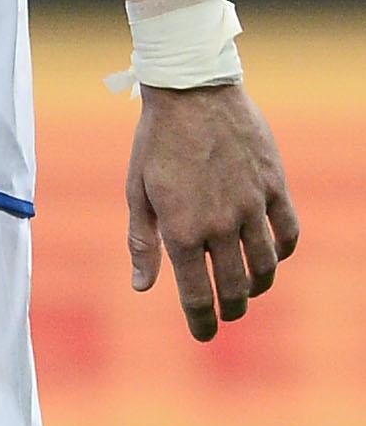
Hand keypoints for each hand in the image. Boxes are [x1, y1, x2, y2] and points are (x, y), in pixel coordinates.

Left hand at [126, 86, 299, 341]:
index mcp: (181, 229)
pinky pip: (288, 231)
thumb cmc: (157, 139)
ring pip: (265, 265)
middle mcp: (219, 224)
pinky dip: (283, 251)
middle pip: (233, 287)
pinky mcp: (273, 186)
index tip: (204, 335)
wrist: (191, 90)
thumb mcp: (137, 189)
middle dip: (231, 309)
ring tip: (249, 288)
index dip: (201, 323)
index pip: (196, 295)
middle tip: (229, 315)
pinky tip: (273, 254)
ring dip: (258, 285)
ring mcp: (251, 206)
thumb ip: (142, 241)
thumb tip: (142, 287)